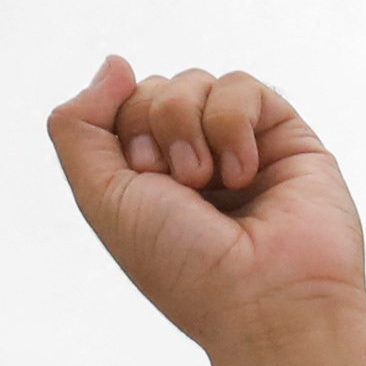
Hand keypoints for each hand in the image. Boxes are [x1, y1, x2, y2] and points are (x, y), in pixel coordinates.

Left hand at [51, 59, 365, 365]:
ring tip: (213, 180)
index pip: (119, 108)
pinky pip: (243, 85)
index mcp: (150, 180)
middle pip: (153, 89)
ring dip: (191, 125)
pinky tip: (246, 171)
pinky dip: (233, 122)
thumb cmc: (186, 267)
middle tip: (183, 184)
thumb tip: (114, 63)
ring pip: (194, 79)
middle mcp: (194, 159)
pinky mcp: (287, 138)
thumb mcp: (102, 198)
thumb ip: (78, 126)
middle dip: (157, 125)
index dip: (123, 129)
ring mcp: (240, 147)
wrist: (266, 302)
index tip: (146, 178)